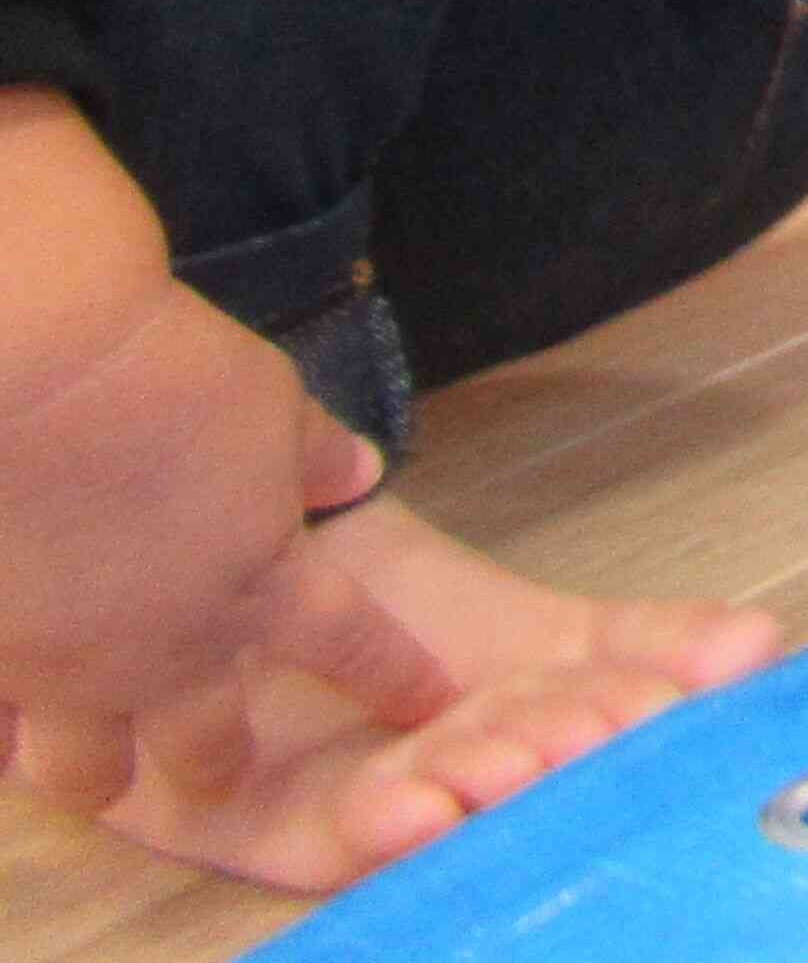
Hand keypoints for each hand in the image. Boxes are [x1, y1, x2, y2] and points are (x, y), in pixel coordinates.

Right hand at [0, 101, 451, 820]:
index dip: (393, 678)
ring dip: (100, 772)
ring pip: (88, 772)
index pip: (351, 647)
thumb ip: (312, 455)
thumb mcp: (270, 401)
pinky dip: (5, 734)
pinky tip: (6, 730)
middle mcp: (169, 650)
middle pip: (207, 746)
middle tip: (220, 771)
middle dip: (218, 763)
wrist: (38, 373)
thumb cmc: (169, 374)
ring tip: (100, 770)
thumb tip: (362, 472)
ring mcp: (67, 667)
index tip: (426, 703)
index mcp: (262, 585)